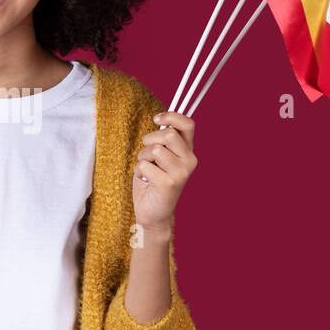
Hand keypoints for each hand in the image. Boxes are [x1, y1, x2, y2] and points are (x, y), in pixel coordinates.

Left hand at [132, 111, 196, 232]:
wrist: (153, 213)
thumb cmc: (153, 182)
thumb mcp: (160, 157)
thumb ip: (164, 140)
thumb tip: (161, 119)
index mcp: (188, 152)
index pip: (188, 124)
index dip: (171, 116)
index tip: (156, 119)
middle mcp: (190, 161)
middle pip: (168, 134)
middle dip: (150, 140)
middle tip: (147, 155)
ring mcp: (181, 173)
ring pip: (155, 149)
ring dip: (143, 157)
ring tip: (147, 170)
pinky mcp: (169, 183)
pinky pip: (145, 165)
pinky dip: (139, 171)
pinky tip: (146, 181)